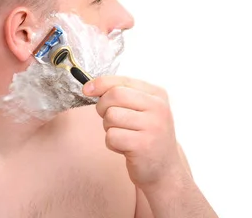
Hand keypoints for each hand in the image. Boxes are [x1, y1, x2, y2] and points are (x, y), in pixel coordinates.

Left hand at [83, 76, 189, 192]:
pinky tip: (125, 147)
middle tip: (110, 119)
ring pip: (111, 116)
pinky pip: (111, 136)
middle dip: (103, 107)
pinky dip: (112, 143)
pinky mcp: (142, 145)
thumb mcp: (141, 109)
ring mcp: (152, 126)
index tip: (87, 89)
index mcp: (157, 94)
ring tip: (123, 135)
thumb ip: (121, 94)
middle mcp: (158, 108)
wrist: (164, 169)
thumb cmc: (146, 135)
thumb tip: (89, 87)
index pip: (123, 81)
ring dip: (109, 128)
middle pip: (114, 95)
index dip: (100, 83)